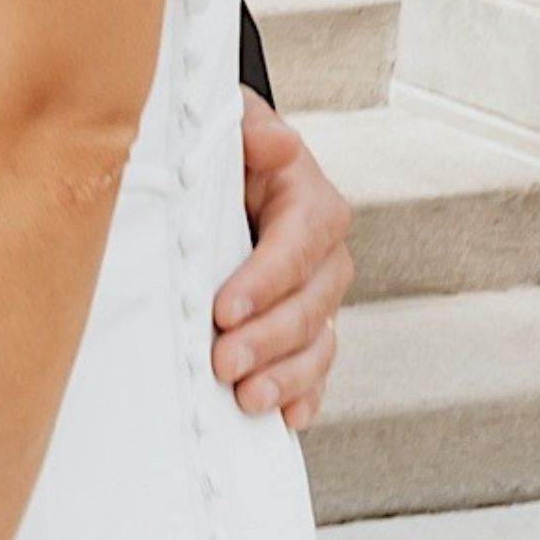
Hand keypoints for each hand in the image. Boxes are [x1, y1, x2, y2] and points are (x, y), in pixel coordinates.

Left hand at [215, 97, 348, 426]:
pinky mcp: (300, 329)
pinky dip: (303, 395)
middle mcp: (320, 253)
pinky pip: (314, 368)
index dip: (267, 277)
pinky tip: (286, 417)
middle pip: (312, 301)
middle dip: (269, 337)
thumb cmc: (221, 149)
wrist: (219, 175)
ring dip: (287, 376)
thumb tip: (276, 140)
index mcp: (307, 199)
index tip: (225, 307)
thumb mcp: (230, 121)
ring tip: (248, 399)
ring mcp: (314, 295)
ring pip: (318, 341)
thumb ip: (249, 126)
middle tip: (224, 362)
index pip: (302, 238)